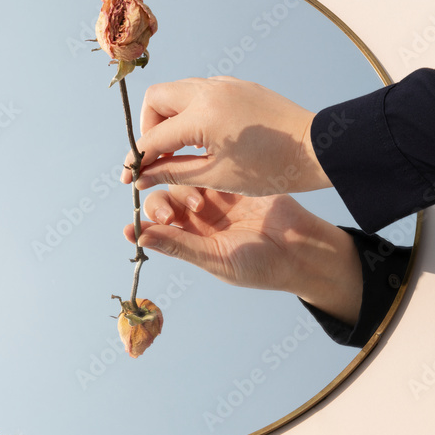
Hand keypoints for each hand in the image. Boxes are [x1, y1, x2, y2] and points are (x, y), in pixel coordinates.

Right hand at [120, 77, 331, 195]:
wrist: (316, 148)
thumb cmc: (270, 168)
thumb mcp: (216, 176)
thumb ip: (173, 173)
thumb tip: (142, 176)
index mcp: (201, 114)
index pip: (154, 137)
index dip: (138, 159)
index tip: (130, 177)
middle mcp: (208, 90)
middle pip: (157, 99)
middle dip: (150, 128)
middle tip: (158, 157)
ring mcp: (224, 83)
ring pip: (178, 92)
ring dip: (170, 119)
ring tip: (180, 150)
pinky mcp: (238, 85)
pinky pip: (201, 92)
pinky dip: (191, 112)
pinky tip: (203, 137)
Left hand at [123, 186, 362, 324]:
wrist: (302, 248)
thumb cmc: (259, 265)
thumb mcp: (215, 259)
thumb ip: (178, 245)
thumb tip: (137, 237)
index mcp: (191, 240)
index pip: (156, 227)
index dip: (142, 224)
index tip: (133, 227)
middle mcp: (199, 217)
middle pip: (164, 199)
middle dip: (161, 205)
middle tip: (173, 215)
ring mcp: (216, 197)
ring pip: (183, 181)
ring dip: (182, 190)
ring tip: (199, 204)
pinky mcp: (233, 180)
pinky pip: (209, 169)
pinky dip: (201, 171)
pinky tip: (203, 177)